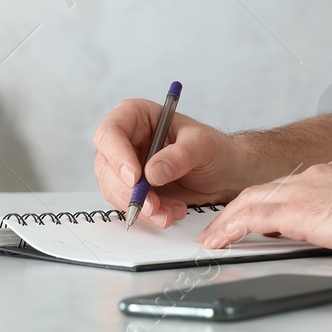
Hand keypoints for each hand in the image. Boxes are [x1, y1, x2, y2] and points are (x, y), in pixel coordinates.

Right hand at [93, 99, 250, 227]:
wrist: (225, 173)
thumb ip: (179, 155)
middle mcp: (126, 140)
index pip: (111, 132)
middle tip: (152, 205)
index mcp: (137, 116)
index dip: (117, 155)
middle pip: (107, 166)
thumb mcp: (203, 145)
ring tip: (168, 212)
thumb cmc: (214, 149)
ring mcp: (126, 167)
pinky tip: (169, 214)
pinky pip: (128, 205)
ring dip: (139, 207)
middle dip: (129, 191)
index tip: (135, 177)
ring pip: (114, 190)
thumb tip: (152, 172)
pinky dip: (147, 215)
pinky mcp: (133, 190)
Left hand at [196, 161, 331, 254]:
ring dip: (226, 220)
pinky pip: (248, 218)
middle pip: (261, 191)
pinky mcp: (293, 211)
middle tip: (221, 227)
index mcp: (330, 176)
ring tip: (212, 237)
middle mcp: (311, 178)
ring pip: (249, 202)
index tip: (255, 217)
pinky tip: (218, 242)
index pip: (287, 188)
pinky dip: (229, 229)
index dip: (267, 202)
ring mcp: (300, 192)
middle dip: (237, 210)